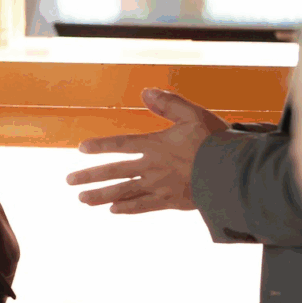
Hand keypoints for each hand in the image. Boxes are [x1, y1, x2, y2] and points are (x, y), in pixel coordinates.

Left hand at [66, 89, 226, 212]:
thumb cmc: (214, 142)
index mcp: (155, 145)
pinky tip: (113, 210)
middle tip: (69, 181)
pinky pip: (143, 206)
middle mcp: (152, 167)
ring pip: (124, 192)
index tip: (81, 149)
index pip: (120, 145)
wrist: (232, 173)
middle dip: (90, 176)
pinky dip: (127, 208)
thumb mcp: (192, 114)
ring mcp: (160, 186)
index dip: (100, 146)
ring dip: (101, 195)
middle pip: (114, 172)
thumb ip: (168, 104)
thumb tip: (146, 92)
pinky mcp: (171, 201)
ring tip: (82, 199)